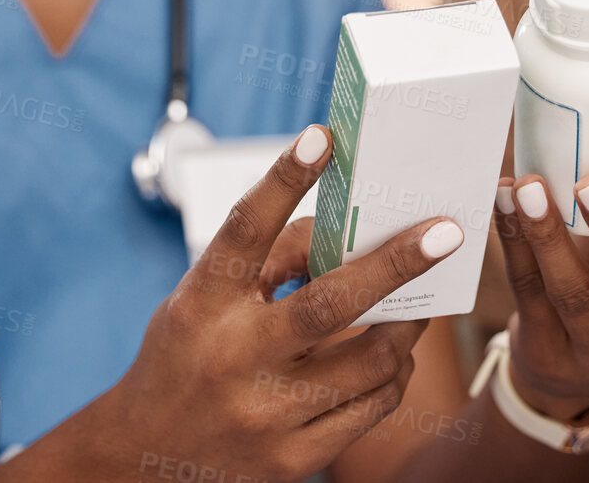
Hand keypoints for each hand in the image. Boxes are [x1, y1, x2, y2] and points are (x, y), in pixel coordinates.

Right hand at [113, 124, 465, 481]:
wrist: (143, 454)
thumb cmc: (186, 354)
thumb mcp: (200, 300)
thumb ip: (263, 263)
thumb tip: (346, 232)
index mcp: (202, 304)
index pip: (243, 230)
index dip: (283, 179)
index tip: (322, 137)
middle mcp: (231, 357)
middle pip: (328, 303)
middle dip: (397, 264)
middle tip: (446, 232)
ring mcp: (264, 414)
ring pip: (370, 359)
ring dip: (407, 326)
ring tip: (419, 303)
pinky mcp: (291, 461)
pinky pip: (371, 408)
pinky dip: (394, 375)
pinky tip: (396, 358)